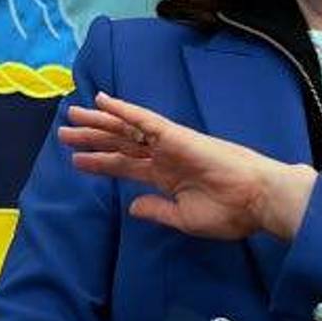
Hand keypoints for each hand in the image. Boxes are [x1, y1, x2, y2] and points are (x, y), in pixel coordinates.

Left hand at [57, 92, 317, 239]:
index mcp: (166, 178)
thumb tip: (132, 206)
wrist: (257, 202)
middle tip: (64, 133)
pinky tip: (103, 102)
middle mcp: (164, 157)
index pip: (125, 167)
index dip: (100, 163)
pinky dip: (124, 110)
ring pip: (126, 129)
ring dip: (99, 122)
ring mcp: (169, 145)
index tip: (77, 161)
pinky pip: (145, 120)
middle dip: (92, 138)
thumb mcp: (184, 219)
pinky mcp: (176, 136)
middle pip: (119, 144)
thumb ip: (156, 210)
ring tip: (72, 116)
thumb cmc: (230, 212)